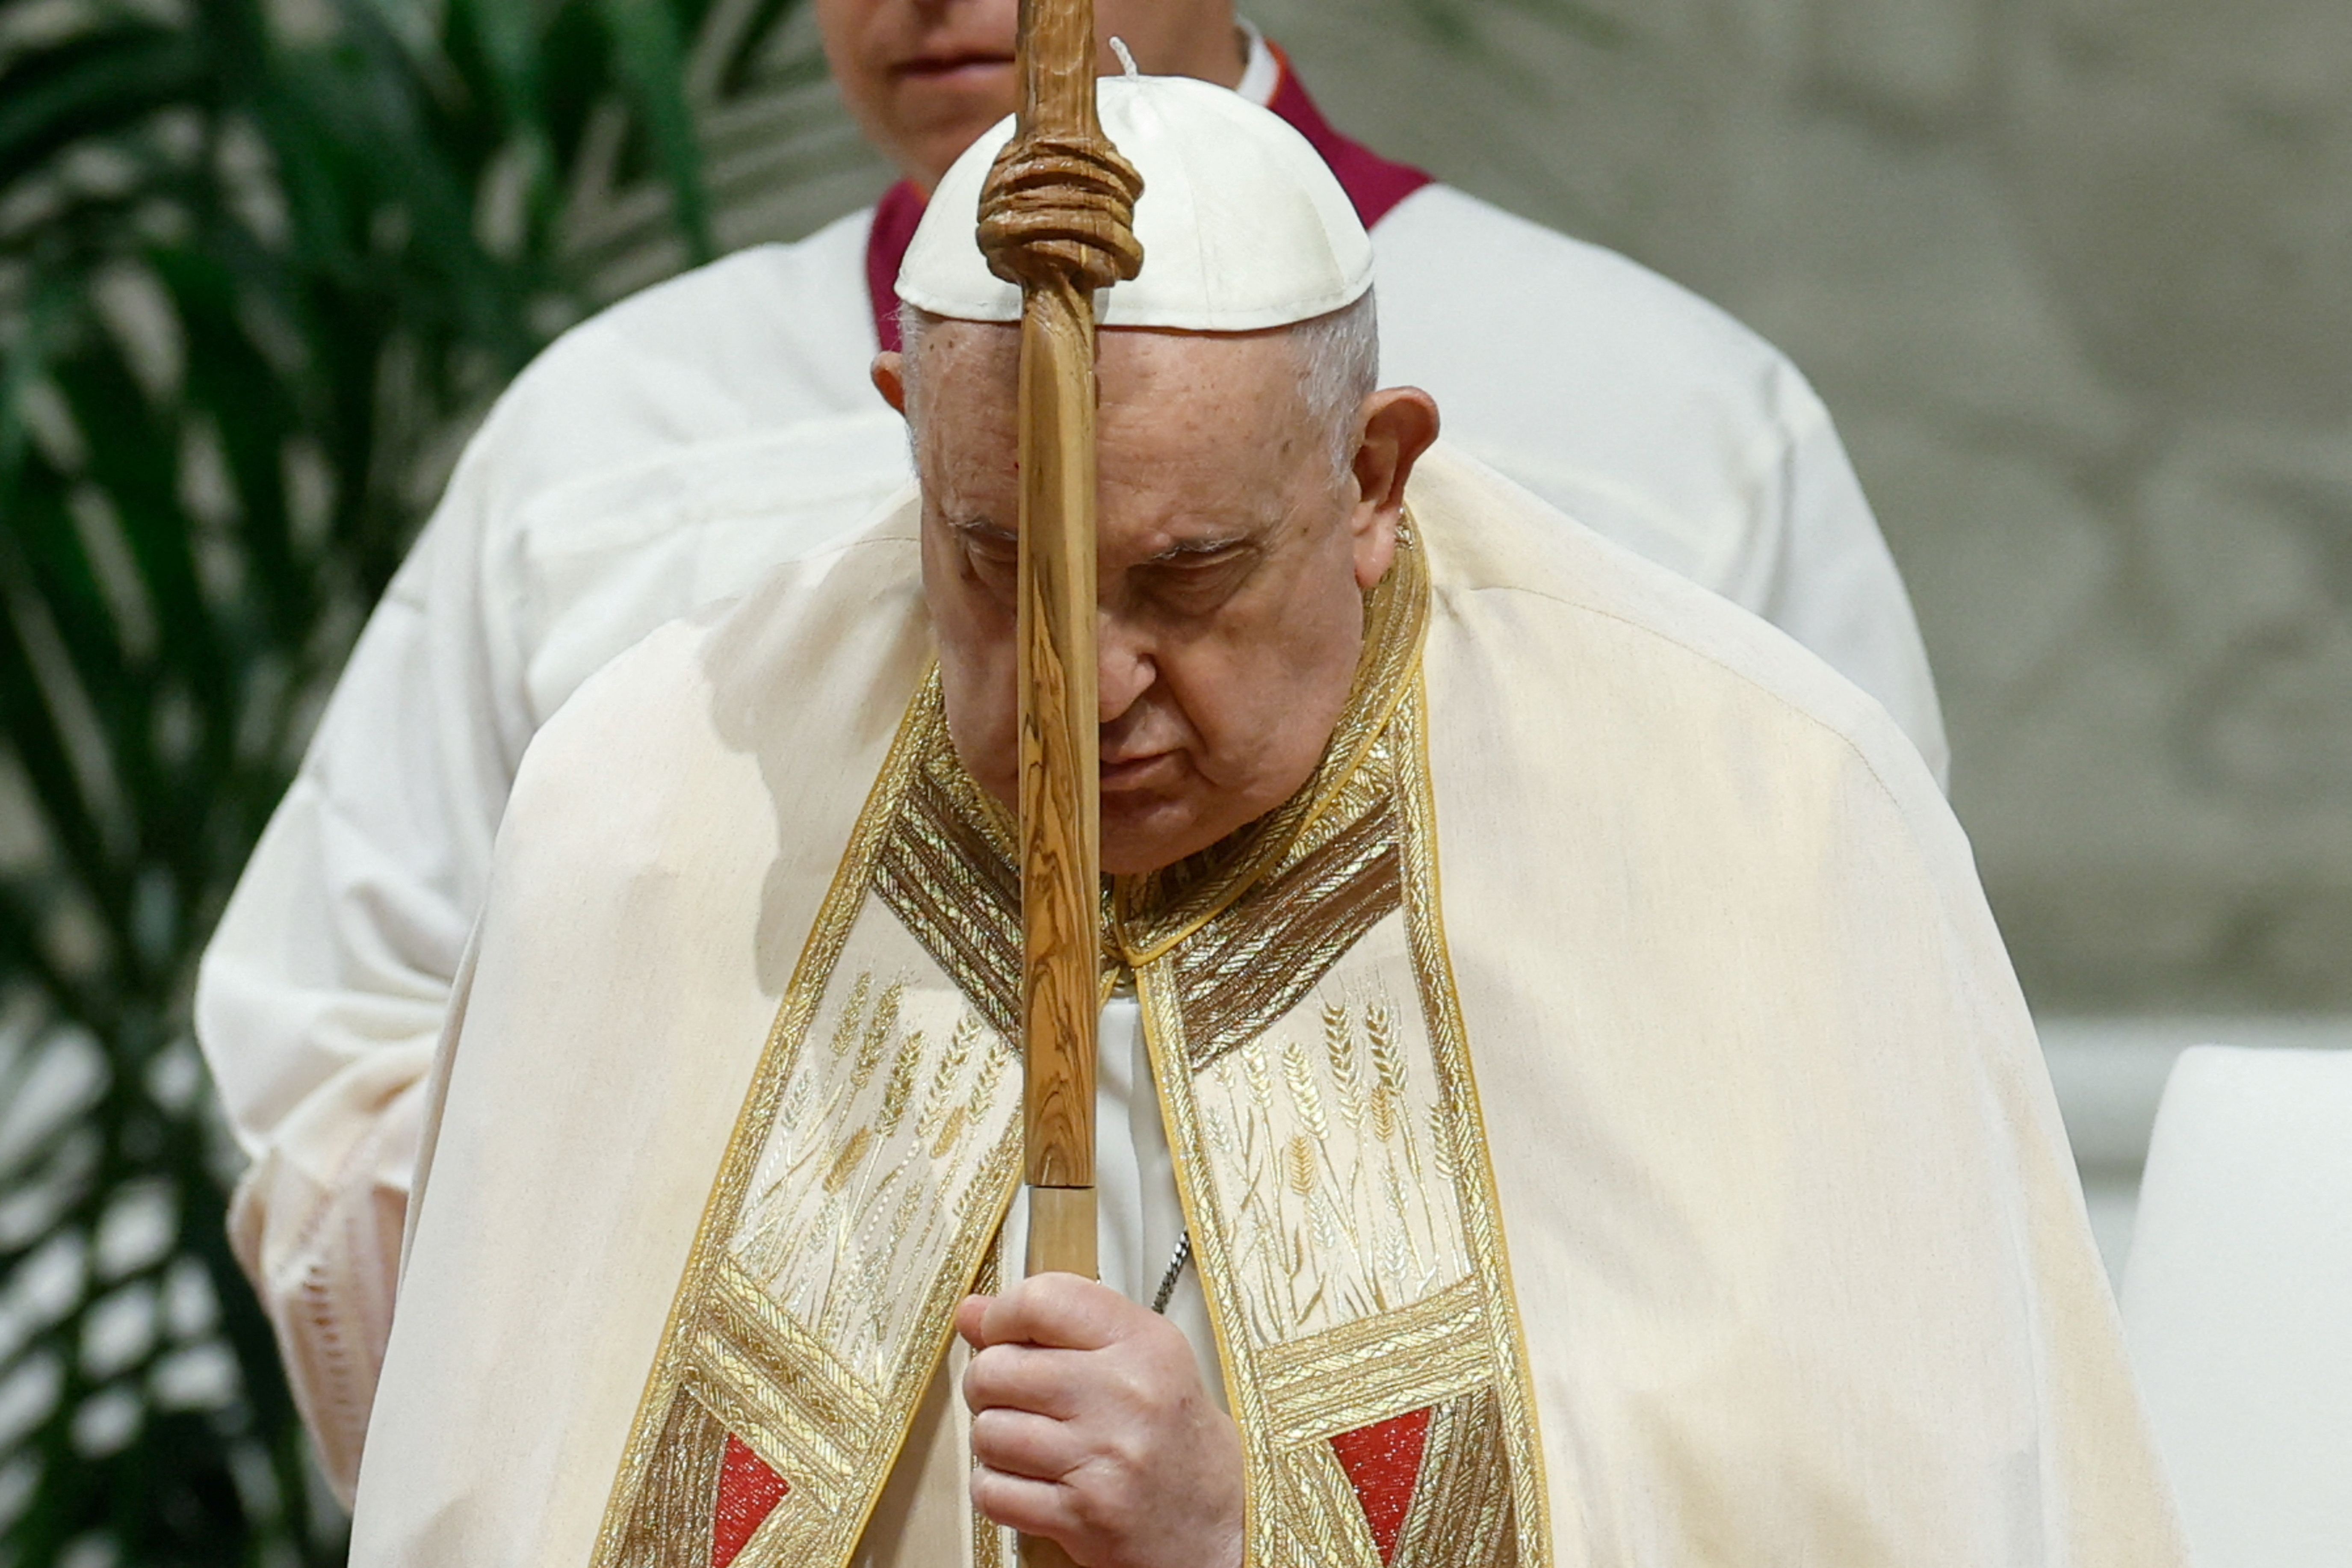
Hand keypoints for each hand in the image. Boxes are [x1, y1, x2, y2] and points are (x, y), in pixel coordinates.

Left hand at [956, 1273, 1244, 1567]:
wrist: (1221, 1522)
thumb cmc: (1173, 1436)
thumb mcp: (1135, 1360)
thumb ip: (1054, 1328)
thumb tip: (971, 1312)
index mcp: (1142, 1343)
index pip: (1042, 1300)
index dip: (1002, 1316)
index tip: (1001, 1334)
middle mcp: (1125, 1394)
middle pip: (998, 1368)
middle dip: (989, 1386)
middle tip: (1014, 1398)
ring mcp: (1103, 1456)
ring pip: (988, 1431)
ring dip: (995, 1442)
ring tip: (1028, 1444)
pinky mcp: (1082, 1514)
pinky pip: (993, 1491)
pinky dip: (998, 1489)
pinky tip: (1031, 1482)